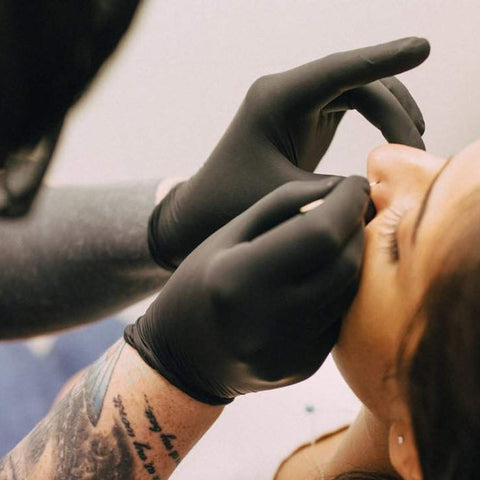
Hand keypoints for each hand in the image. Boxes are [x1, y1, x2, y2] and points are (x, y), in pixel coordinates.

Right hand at [126, 176, 369, 403]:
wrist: (184, 353)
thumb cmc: (202, 279)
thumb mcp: (229, 232)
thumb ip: (283, 203)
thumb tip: (341, 188)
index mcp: (239, 278)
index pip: (319, 233)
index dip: (348, 202)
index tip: (357, 183)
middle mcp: (267, 321)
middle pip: (344, 264)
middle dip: (356, 228)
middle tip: (349, 210)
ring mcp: (287, 352)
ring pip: (348, 292)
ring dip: (352, 257)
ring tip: (334, 240)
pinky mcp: (302, 367)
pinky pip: (337, 319)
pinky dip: (337, 290)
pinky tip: (319, 278)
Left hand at [150, 37, 429, 268]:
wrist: (208, 203)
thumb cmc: (234, 199)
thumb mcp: (285, 197)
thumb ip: (333, 192)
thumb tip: (377, 191)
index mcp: (276, 99)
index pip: (338, 72)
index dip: (382, 60)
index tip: (422, 49)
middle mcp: (287, 91)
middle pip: (356, 82)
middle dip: (394, 111)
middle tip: (419, 148)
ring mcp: (298, 101)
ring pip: (357, 90)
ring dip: (390, 112)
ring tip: (414, 144)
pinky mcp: (306, 115)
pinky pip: (350, 104)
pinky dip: (376, 118)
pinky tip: (393, 141)